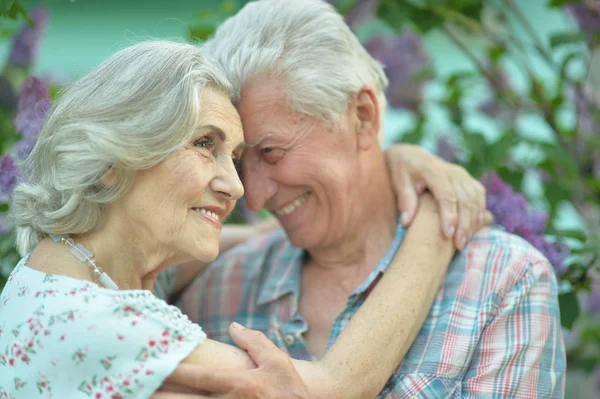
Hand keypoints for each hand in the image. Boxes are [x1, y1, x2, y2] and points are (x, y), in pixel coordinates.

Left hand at [153, 323, 308, 398]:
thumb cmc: (290, 387)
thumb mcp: (277, 360)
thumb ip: (254, 341)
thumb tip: (233, 326)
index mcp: (240, 384)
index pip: (200, 377)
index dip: (174, 371)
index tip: (152, 365)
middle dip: (159, 396)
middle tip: (134, 388)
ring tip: (142, 398)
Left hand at [385, 144, 489, 248]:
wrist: (411, 155)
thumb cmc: (402, 171)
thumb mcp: (398, 181)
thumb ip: (405, 200)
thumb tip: (407, 222)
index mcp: (432, 170)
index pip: (446, 195)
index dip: (449, 216)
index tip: (448, 235)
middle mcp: (451, 171)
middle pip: (464, 199)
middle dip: (464, 223)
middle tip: (459, 245)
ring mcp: (461, 174)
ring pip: (474, 198)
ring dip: (473, 220)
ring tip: (465, 240)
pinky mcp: (467, 178)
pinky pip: (478, 194)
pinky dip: (479, 211)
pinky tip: (474, 228)